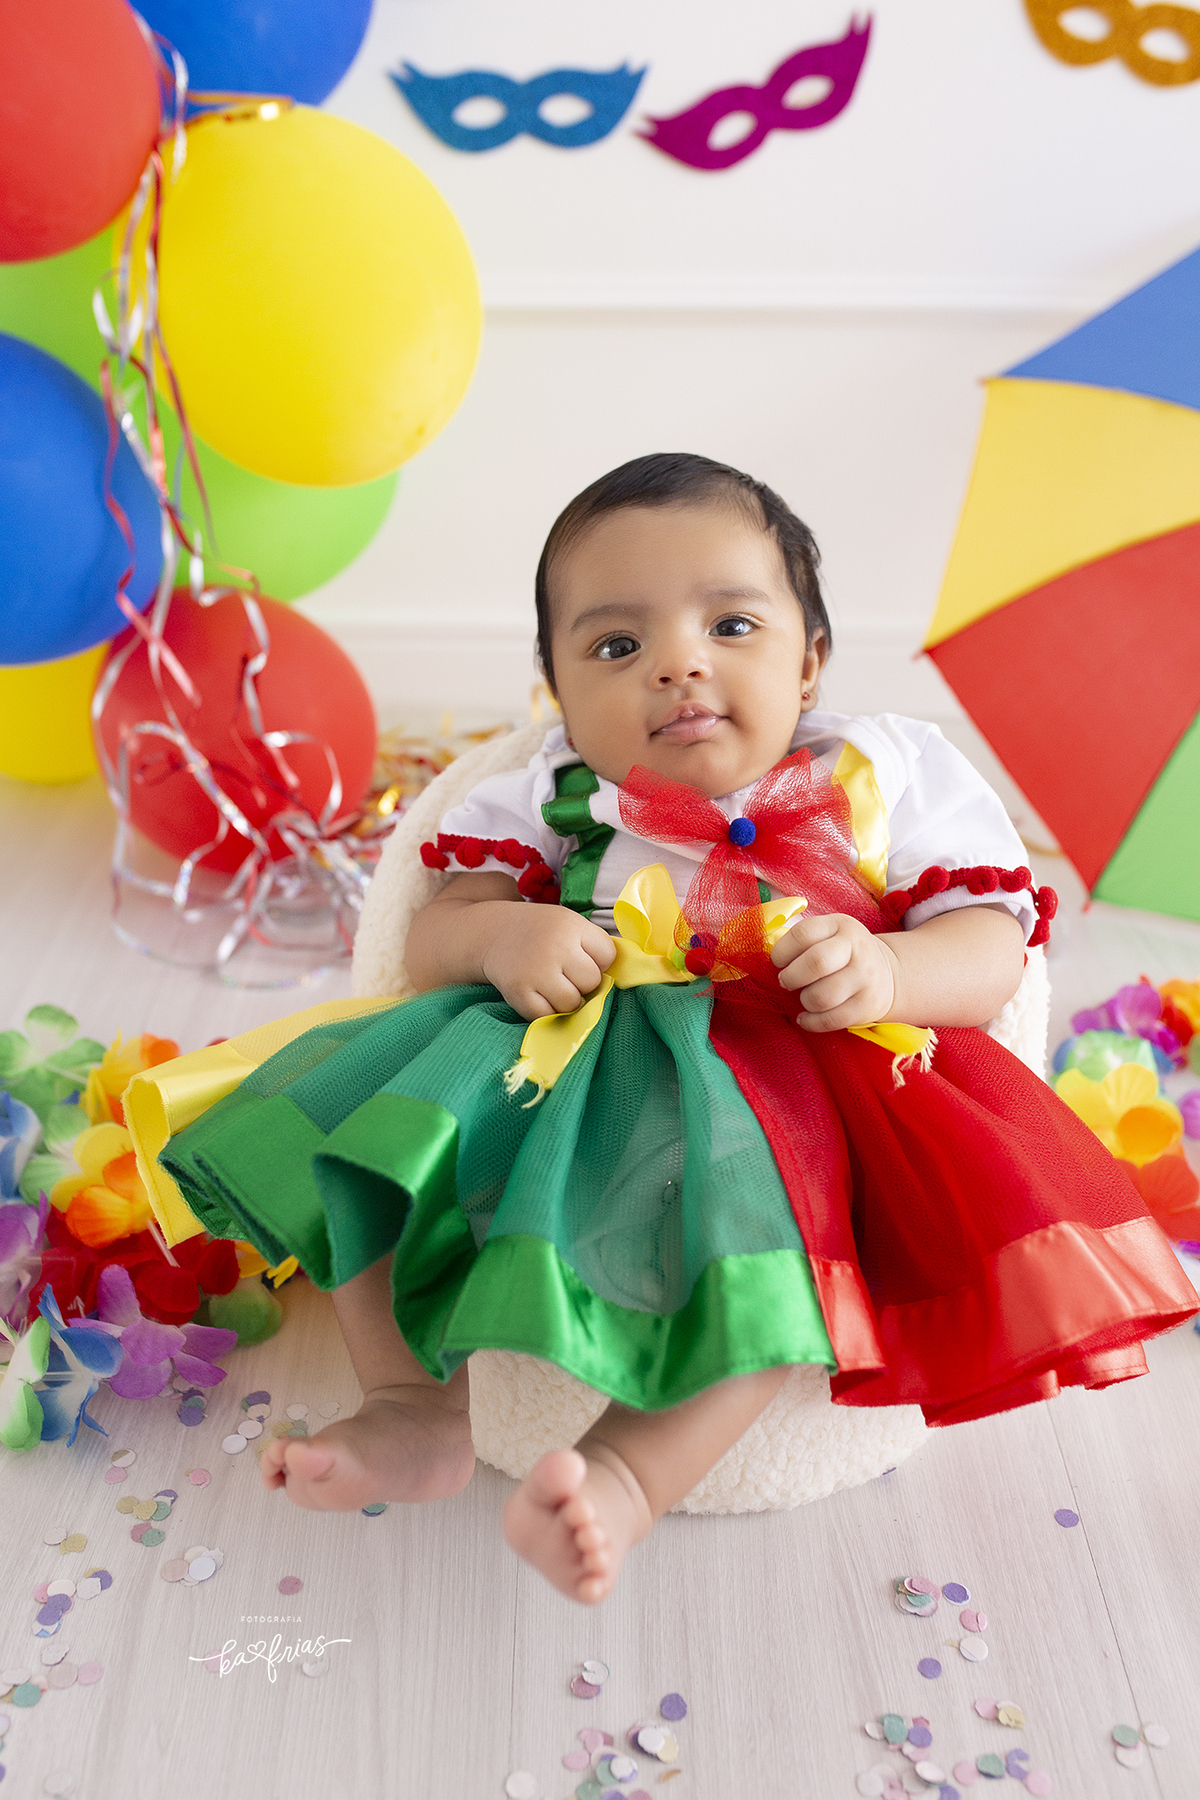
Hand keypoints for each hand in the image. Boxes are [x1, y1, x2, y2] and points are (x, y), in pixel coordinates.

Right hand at [481, 903, 615, 1020]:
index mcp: (572, 925)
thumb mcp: (568, 924)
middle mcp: (555, 946)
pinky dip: (546, 1011)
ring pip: (572, 1003)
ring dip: (566, 999)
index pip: (608, 956)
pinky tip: (538, 994)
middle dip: (583, 982)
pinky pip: (547, 1015)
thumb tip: (622, 978)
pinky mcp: (518, 992)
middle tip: (565, 973)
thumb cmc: (541, 932)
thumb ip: (593, 946)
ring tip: (552, 984)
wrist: (494, 933)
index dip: (599, 961)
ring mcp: (535, 970)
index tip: (582, 958)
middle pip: (592, 981)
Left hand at [769, 912, 898, 1031]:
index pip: (803, 933)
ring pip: (822, 996)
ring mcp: (865, 978)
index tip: (778, 961)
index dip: (782, 950)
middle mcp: (857, 948)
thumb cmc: (843, 955)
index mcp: (840, 925)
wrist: (888, 975)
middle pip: (816, 963)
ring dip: (804, 1000)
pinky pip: (831, 1020)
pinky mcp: (867, 1005)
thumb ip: (802, 942)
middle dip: (792, 977)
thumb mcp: (829, 935)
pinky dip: (811, 1022)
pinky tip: (806, 1017)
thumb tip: (768, 958)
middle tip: (786, 982)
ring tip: (804, 998)